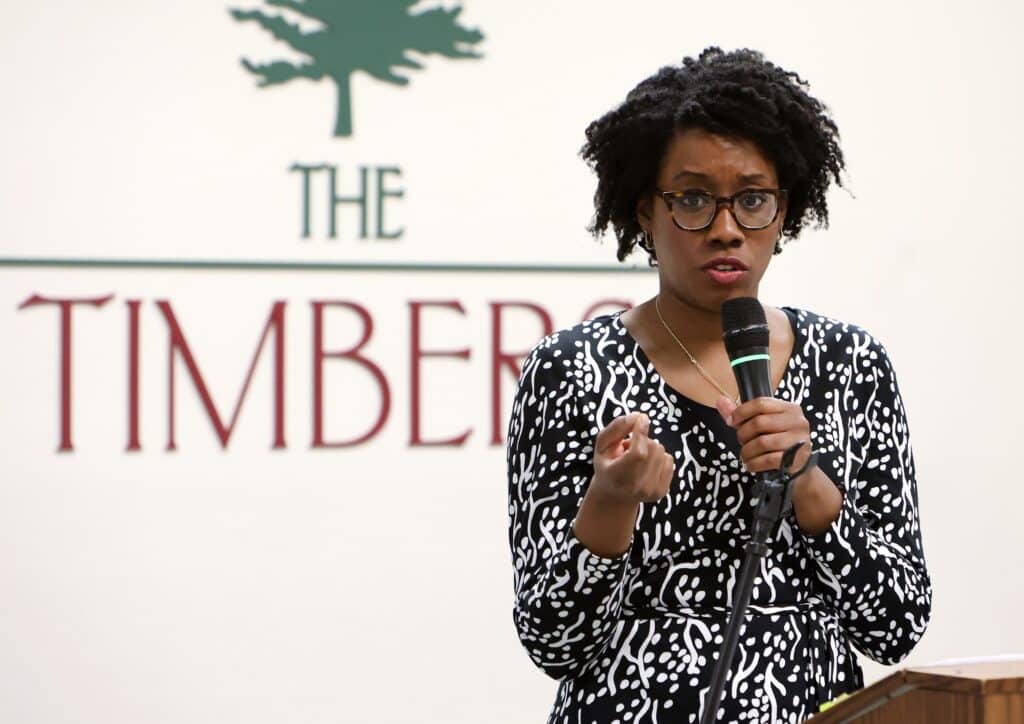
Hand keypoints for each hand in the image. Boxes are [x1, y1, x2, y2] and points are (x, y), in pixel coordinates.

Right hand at [590, 412, 674, 504]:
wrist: (615, 496)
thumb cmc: (607, 466)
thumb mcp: (602, 445)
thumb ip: (617, 428)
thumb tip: (639, 416)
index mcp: (617, 477)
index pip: (638, 454)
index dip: (641, 433)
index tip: (641, 418)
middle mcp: (636, 487)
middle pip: (652, 448)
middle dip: (641, 441)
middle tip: (627, 450)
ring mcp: (652, 491)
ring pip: (661, 452)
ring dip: (649, 449)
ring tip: (635, 458)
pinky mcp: (663, 491)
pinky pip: (669, 460)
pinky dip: (658, 457)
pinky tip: (645, 466)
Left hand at [716, 395, 841, 532]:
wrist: (799, 470)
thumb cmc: (778, 444)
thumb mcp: (763, 426)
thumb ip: (742, 414)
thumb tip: (720, 401)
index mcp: (790, 408)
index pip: (761, 403)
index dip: (741, 412)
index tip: (732, 421)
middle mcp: (798, 422)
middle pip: (759, 422)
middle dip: (743, 434)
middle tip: (743, 442)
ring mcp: (799, 441)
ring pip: (762, 442)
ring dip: (747, 451)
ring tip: (746, 456)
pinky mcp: (796, 460)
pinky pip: (767, 460)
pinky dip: (754, 464)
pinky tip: (751, 465)